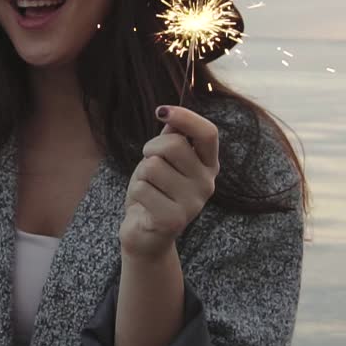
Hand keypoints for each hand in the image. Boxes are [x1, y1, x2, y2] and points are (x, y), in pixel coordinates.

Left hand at [119, 105, 219, 259]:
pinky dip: (136, 192)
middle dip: (151, 149)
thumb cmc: (155, 190)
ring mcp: (193, 203)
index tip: (161, 111)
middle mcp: (207, 183)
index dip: (185, 117)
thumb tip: (169, 113)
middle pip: (174, 145)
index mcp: (208, 165)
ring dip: (141, 175)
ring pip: (153, 166)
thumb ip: (172, 136)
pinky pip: (143, 188)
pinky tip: (145, 205)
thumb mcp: (164, 159)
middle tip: (149, 164)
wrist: (146, 234)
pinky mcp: (174, 220)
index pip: (208, 133)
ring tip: (148, 189)